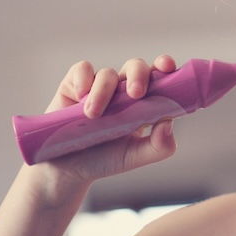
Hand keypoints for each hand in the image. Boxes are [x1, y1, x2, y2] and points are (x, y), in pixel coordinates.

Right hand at [28, 55, 178, 205]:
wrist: (67, 169)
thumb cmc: (105, 159)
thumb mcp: (134, 157)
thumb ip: (159, 146)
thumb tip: (169, 124)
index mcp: (143, 102)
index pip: (159, 77)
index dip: (164, 66)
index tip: (168, 66)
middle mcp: (123, 89)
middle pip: (136, 67)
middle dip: (138, 75)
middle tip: (136, 94)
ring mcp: (99, 85)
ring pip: (108, 73)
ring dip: (103, 91)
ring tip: (93, 115)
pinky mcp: (75, 84)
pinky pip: (82, 69)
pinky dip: (83, 79)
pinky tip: (79, 97)